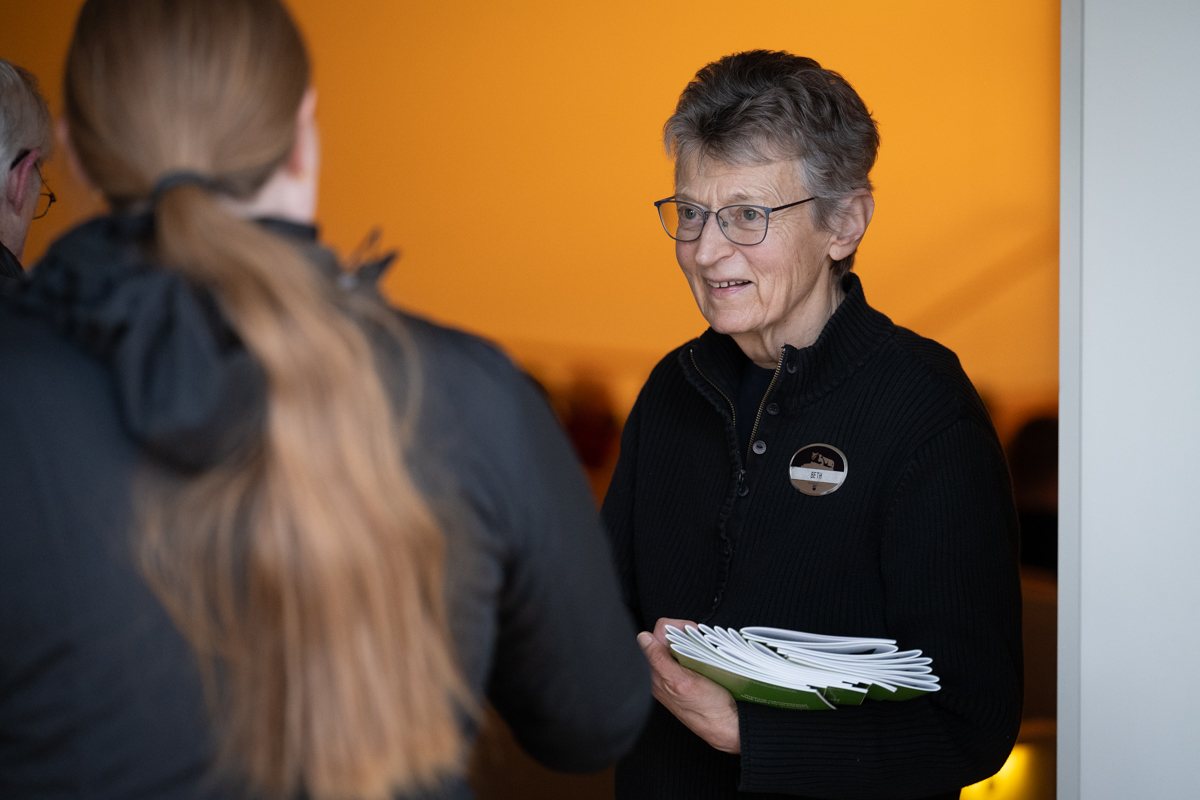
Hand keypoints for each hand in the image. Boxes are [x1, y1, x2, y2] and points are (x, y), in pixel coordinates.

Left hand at [638, 617, 740, 753]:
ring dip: (692, 644)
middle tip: (700, 645)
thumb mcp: (683, 682)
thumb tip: (643, 638)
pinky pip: (687, 656)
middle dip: (684, 636)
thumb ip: (659, 660)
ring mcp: (673, 675)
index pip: (658, 633)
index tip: (692, 634)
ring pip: (678, 646)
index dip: (676, 628)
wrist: (727, 726)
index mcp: (655, 673)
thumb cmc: (708, 710)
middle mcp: (660, 673)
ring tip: (704, 654)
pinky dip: (697, 653)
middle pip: (667, 638)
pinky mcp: (685, 678)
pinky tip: (705, 662)